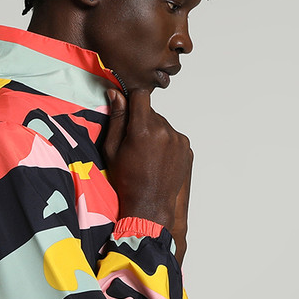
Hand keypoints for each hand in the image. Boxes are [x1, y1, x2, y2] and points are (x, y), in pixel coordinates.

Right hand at [101, 89, 192, 245]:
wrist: (149, 205)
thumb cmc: (127, 180)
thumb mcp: (112, 149)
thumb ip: (117, 118)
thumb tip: (116, 93)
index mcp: (143, 129)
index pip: (140, 95)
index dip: (133, 100)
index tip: (129, 111)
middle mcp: (164, 130)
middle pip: (152, 113)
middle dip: (142, 123)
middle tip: (135, 145)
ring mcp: (178, 140)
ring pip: (163, 125)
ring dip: (155, 134)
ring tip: (148, 156)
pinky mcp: (187, 148)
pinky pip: (174, 137)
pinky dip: (166, 144)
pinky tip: (158, 161)